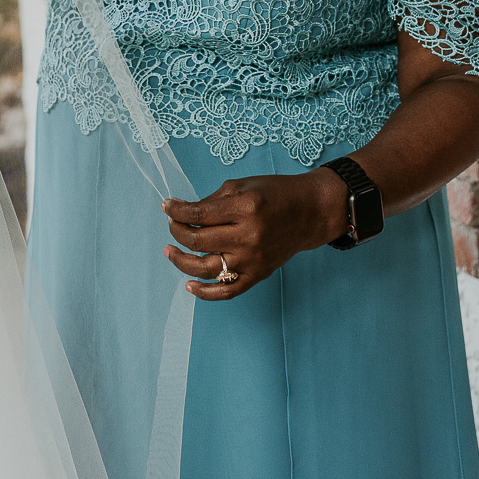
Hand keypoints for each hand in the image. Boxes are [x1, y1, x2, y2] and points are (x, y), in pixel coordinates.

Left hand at [162, 169, 347, 300]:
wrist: (310, 212)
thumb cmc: (275, 193)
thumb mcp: (242, 186)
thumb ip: (212, 200)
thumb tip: (184, 212)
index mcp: (244, 208)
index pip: (198, 214)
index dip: (176, 210)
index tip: (167, 206)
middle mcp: (248, 236)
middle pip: (197, 240)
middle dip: (176, 230)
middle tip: (171, 223)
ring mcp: (253, 260)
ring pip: (205, 268)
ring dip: (180, 260)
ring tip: (169, 250)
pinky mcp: (258, 274)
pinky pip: (227, 291)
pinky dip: (205, 293)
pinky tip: (189, 284)